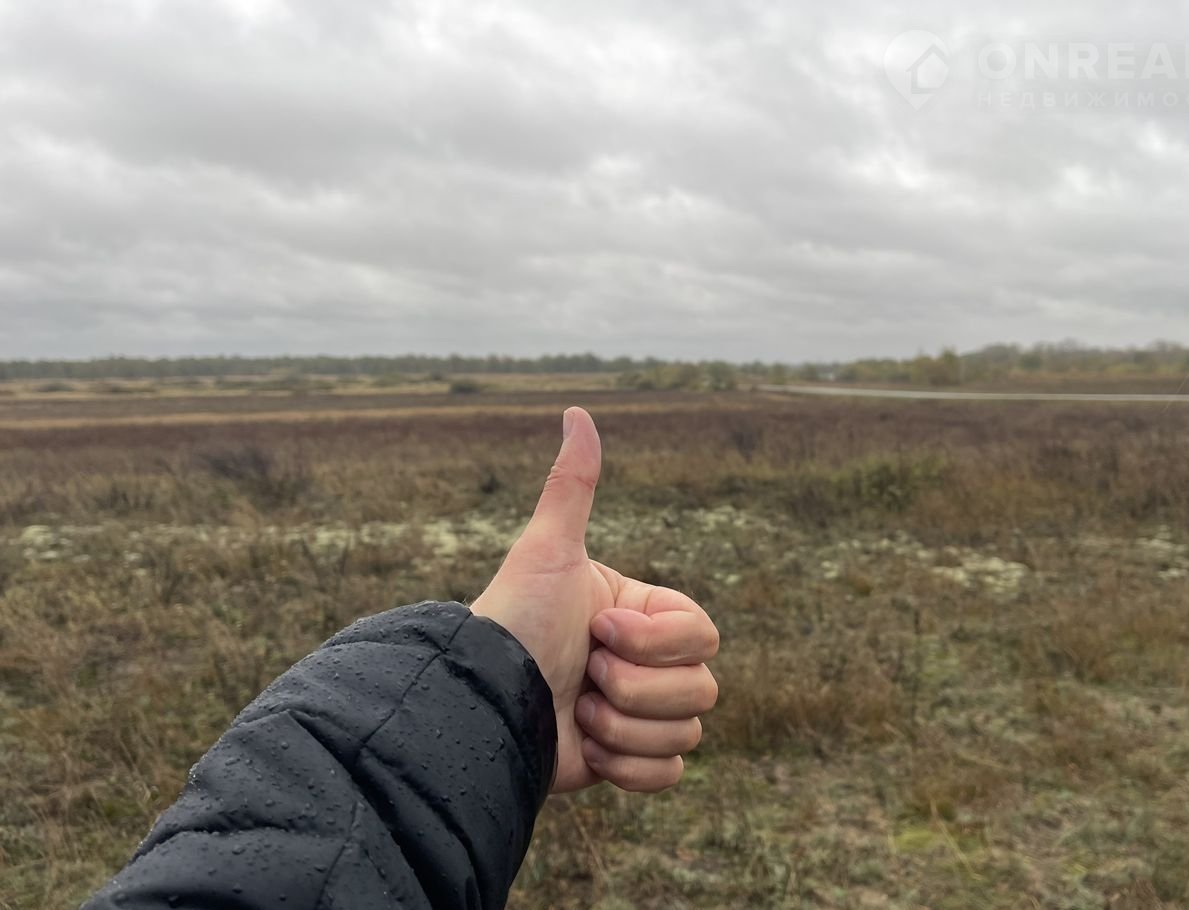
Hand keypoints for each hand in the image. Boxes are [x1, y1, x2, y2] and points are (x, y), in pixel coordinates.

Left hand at [470, 407, 718, 792]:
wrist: (481, 706)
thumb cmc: (516, 624)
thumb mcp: (547, 551)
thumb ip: (571, 486)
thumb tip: (577, 412)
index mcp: (641, 616)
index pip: (703, 634)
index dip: (656, 642)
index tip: (599, 633)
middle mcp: (645, 663)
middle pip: (703, 689)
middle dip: (637, 689)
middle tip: (585, 677)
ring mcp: (636, 714)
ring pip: (688, 733)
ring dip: (624, 728)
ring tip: (576, 714)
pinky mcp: (625, 762)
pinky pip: (669, 773)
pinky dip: (627, 767)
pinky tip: (584, 748)